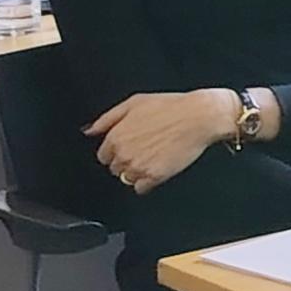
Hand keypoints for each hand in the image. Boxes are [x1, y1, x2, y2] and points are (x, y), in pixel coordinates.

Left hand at [87, 89, 236, 194]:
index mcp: (116, 135)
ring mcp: (138, 166)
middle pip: (115, 168)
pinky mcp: (154, 176)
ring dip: (138, 172)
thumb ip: (108, 118)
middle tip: (147, 149)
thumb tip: (90, 131)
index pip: (104, 155)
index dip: (118, 150)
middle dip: (128, 161)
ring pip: (127, 179)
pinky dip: (148, 182)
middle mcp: (123, 153)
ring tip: (155, 157)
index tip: (133, 145)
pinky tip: (159, 167)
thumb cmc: (172, 106)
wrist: (200, 116)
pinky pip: (141, 188)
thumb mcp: (135, 102)